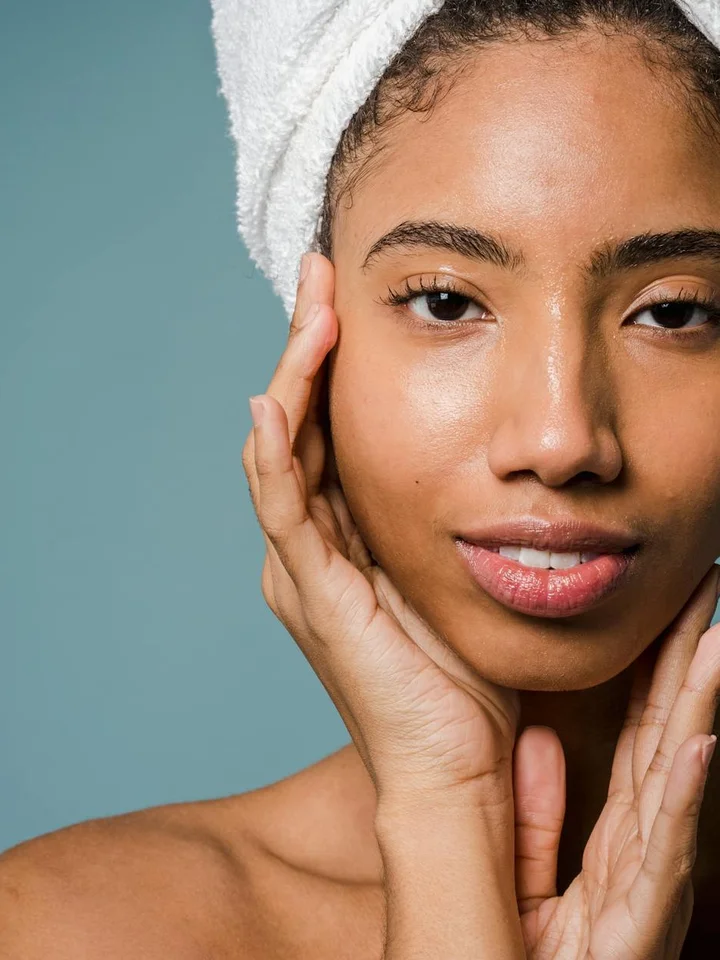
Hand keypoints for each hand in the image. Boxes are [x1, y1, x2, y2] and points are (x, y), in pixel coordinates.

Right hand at [242, 251, 519, 816]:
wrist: (457, 763)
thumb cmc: (462, 672)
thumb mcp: (451, 569)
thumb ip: (440, 515)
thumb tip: (483, 451)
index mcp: (341, 538)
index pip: (325, 428)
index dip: (329, 361)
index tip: (348, 295)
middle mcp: (310, 546)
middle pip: (295, 425)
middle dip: (305, 347)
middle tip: (319, 274)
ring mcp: (304, 569)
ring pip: (282, 453)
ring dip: (293, 377)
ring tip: (311, 309)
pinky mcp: (312, 595)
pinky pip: (284, 511)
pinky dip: (275, 454)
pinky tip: (276, 401)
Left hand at [512, 563, 719, 958]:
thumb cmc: (523, 954)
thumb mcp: (524, 863)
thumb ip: (538, 804)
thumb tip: (542, 738)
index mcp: (616, 832)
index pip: (641, 730)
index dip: (660, 668)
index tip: (670, 607)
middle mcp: (642, 847)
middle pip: (667, 735)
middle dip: (690, 662)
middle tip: (705, 587)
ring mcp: (649, 883)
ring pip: (674, 778)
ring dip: (699, 708)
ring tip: (715, 641)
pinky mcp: (639, 925)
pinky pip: (660, 852)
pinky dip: (681, 797)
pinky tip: (699, 744)